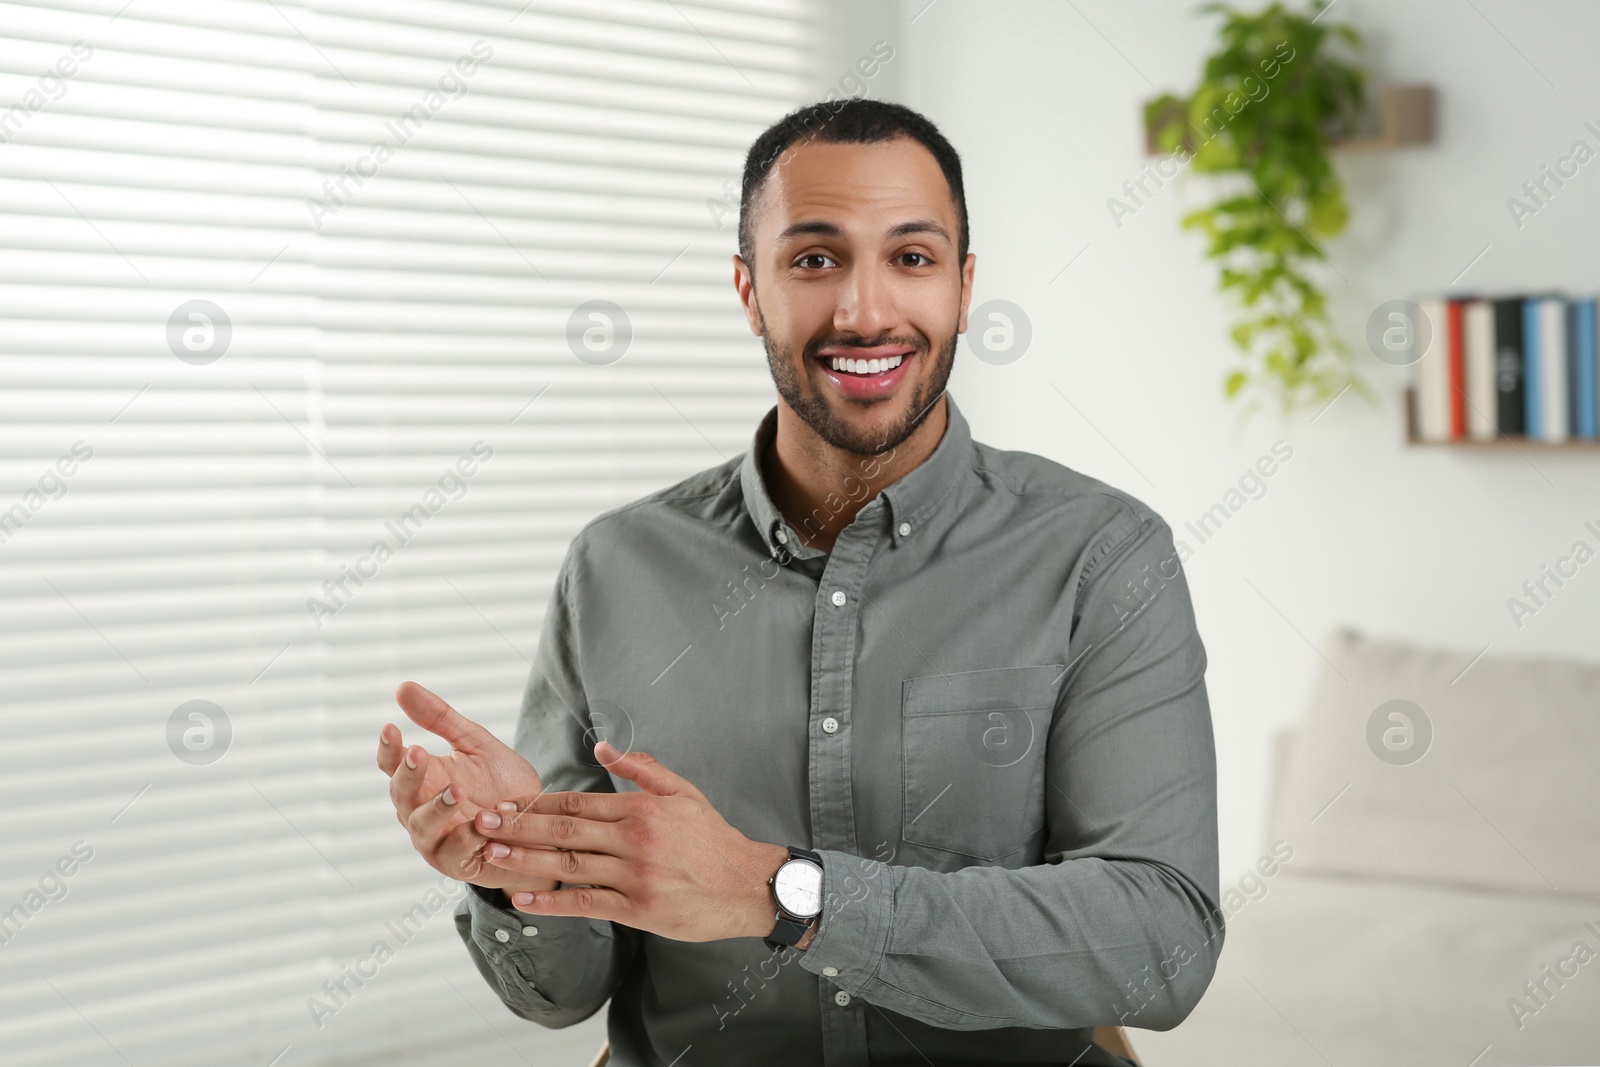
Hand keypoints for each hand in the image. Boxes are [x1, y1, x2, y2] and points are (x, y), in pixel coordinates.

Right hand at [377, 682, 557, 892]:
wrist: (542, 825)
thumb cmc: (503, 785)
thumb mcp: (476, 744)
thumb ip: (441, 719)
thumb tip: (402, 686)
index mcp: (423, 781)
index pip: (393, 764)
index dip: (388, 748)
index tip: (390, 727)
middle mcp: (421, 812)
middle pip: (401, 794)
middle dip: (408, 774)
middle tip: (419, 752)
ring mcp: (437, 840)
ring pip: (422, 827)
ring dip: (437, 808)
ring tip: (455, 789)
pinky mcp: (460, 864)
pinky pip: (455, 855)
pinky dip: (465, 839)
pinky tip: (479, 823)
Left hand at [476, 740, 788, 942]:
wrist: (747, 884)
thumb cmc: (713, 839)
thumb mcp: (684, 792)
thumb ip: (642, 768)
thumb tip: (604, 746)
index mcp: (642, 809)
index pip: (579, 803)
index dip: (538, 804)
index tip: (507, 804)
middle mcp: (635, 839)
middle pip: (566, 831)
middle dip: (520, 827)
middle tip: (484, 824)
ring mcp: (634, 875)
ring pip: (570, 865)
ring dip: (526, 860)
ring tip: (492, 855)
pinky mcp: (637, 908)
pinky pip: (586, 903)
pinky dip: (552, 901)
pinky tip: (523, 898)